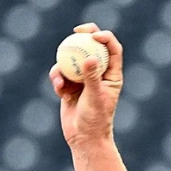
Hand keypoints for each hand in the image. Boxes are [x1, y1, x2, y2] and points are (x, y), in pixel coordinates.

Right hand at [50, 24, 123, 148]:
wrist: (83, 139)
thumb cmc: (95, 121)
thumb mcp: (95, 98)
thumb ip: (92, 78)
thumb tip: (89, 58)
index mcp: (111, 75)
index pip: (112, 49)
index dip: (105, 37)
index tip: (93, 35)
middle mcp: (98, 74)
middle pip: (92, 47)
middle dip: (84, 36)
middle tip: (76, 31)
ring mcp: (83, 79)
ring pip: (72, 60)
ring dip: (64, 65)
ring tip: (60, 80)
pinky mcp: (69, 86)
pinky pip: (61, 74)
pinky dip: (58, 79)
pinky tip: (58, 88)